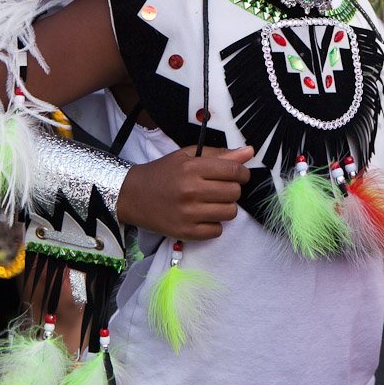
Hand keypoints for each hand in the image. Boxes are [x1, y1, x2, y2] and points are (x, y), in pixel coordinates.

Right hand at [117, 145, 253, 240]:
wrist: (133, 195)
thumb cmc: (164, 172)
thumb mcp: (188, 156)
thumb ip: (219, 154)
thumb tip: (249, 152)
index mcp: (192, 167)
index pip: (234, 170)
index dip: (242, 172)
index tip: (239, 175)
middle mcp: (191, 190)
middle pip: (234, 192)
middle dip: (232, 189)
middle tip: (219, 188)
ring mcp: (188, 214)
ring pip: (230, 213)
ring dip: (225, 207)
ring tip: (211, 202)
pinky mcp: (185, 232)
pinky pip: (217, 231)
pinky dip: (214, 224)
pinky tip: (203, 216)